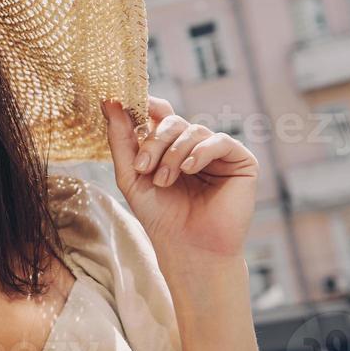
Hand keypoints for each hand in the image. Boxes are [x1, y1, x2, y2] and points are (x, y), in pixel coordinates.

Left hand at [101, 96, 257, 261]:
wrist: (189, 249)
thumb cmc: (160, 216)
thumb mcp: (131, 175)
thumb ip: (121, 139)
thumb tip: (108, 101)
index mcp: (170, 147)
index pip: (159, 114)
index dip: (145, 105)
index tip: (123, 102)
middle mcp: (194, 146)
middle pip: (173, 121)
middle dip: (155, 141)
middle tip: (144, 167)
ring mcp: (217, 153)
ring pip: (194, 130)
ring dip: (173, 154)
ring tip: (164, 181)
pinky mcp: (241, 161)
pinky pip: (220, 141)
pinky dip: (200, 152)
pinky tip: (189, 170)